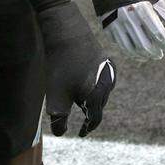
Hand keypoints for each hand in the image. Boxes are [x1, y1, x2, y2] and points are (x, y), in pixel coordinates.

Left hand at [38, 2, 116, 136]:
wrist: (65, 30)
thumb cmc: (59, 63)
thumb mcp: (55, 94)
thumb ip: (58, 116)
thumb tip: (59, 133)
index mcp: (98, 95)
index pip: (94, 118)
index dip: (87, 127)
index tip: (80, 133)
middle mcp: (108, 84)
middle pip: (97, 105)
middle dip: (89, 111)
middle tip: (80, 117)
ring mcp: (109, 70)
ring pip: (100, 92)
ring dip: (91, 97)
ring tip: (80, 100)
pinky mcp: (105, 60)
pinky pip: (100, 79)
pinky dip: (93, 84)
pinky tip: (84, 82)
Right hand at [83, 0, 164, 60]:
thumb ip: (164, 6)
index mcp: (141, 7)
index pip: (157, 33)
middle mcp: (127, 16)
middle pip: (145, 44)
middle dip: (155, 52)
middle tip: (160, 54)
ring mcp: (115, 22)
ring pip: (131, 47)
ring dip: (143, 55)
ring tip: (150, 56)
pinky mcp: (106, 24)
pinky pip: (119, 44)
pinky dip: (129, 52)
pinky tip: (136, 53)